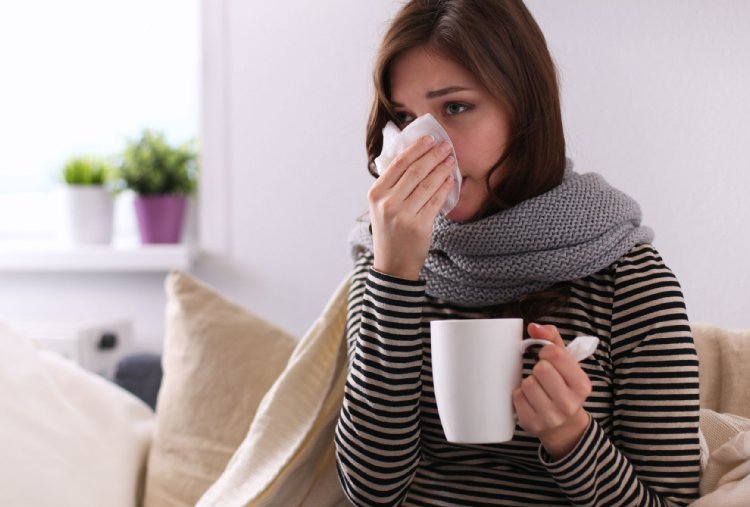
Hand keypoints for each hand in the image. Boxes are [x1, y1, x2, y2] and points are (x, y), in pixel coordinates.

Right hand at [368, 135, 455, 279]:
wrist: (393, 264)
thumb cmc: (389, 232)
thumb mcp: (381, 206)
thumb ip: (393, 184)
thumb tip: (414, 157)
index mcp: (376, 194)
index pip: (398, 164)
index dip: (416, 149)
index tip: (429, 139)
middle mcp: (388, 203)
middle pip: (415, 171)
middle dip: (433, 155)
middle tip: (446, 146)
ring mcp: (403, 215)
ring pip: (427, 184)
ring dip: (442, 169)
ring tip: (451, 160)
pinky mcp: (419, 226)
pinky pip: (436, 201)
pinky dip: (445, 188)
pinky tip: (451, 179)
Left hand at [512, 323, 591, 458]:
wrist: (563, 425)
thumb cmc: (562, 385)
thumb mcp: (566, 362)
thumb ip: (552, 338)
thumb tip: (533, 327)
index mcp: (582, 385)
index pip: (555, 354)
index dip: (545, 351)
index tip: (546, 357)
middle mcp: (569, 404)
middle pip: (540, 369)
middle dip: (538, 368)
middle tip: (542, 375)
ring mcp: (551, 417)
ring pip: (527, 384)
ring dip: (528, 382)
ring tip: (537, 388)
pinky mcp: (533, 424)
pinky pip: (517, 398)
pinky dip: (519, 395)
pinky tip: (529, 399)